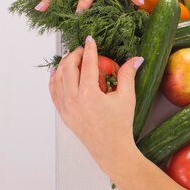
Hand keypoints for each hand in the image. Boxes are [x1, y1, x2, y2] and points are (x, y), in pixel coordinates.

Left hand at [49, 35, 144, 176]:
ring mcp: (65, 108)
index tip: (90, 40)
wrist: (111, 149)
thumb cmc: (120, 125)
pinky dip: (55, 79)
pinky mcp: (63, 114)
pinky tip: (58, 73)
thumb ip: (128, 75)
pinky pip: (54, 92)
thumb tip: (136, 58)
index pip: (87, 64)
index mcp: (89, 94)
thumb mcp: (127, 98)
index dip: (89, 49)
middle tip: (83, 49)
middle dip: (75, 55)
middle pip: (68, 68)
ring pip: (58, 78)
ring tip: (72, 58)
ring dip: (64, 65)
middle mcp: (73, 99)